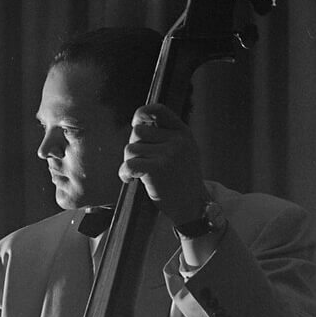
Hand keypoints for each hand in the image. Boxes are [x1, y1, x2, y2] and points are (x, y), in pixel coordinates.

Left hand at [118, 105, 206, 226]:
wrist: (191, 206)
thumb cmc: (183, 181)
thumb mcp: (185, 152)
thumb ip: (168, 137)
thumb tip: (139, 124)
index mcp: (183, 133)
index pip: (159, 110)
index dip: (143, 112)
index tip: (136, 122)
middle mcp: (177, 141)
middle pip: (138, 132)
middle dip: (134, 146)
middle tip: (140, 162)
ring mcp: (168, 154)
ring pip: (131, 149)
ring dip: (129, 162)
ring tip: (137, 174)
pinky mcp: (157, 169)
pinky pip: (129, 164)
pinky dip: (124, 172)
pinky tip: (129, 179)